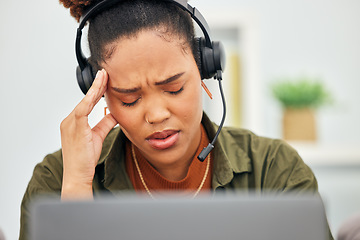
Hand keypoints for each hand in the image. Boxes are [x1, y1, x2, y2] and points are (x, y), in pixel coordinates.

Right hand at [60, 69, 116, 198]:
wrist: (77, 175)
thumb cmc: (85, 159)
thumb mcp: (98, 136)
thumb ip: (105, 123)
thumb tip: (115, 113)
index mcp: (74, 122)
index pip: (87, 102)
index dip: (96, 91)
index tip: (104, 79)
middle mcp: (69, 120)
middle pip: (85, 99)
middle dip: (96, 85)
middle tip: (105, 72)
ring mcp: (70, 124)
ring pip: (84, 102)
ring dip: (95, 89)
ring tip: (104, 77)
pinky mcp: (74, 128)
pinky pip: (83, 110)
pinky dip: (90, 100)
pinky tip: (97, 90)